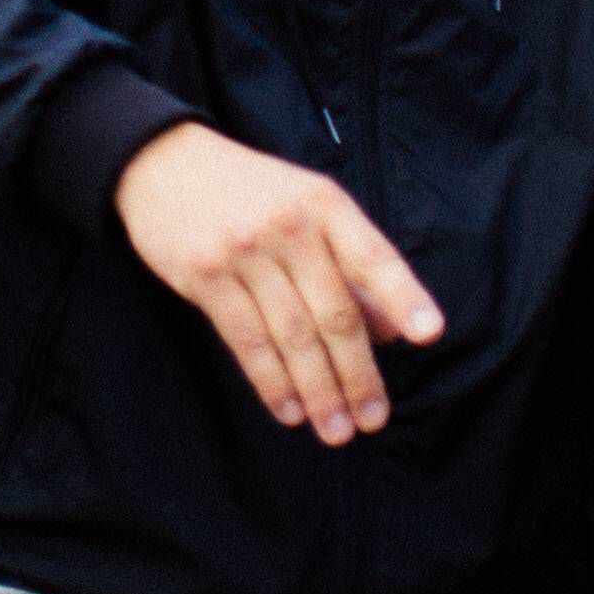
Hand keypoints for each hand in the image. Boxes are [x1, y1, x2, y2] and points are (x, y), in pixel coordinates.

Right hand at [113, 120, 442, 444]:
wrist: (164, 162)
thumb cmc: (249, 191)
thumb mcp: (307, 207)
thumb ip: (350, 262)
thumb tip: (391, 330)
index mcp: (324, 203)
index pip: (373, 256)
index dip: (403, 296)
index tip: (429, 334)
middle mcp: (289, 226)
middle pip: (335, 312)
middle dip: (357, 374)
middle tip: (373, 419)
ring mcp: (244, 251)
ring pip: (293, 335)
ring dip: (318, 391)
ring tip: (335, 430)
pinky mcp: (205, 276)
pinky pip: (247, 340)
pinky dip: (272, 382)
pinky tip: (290, 410)